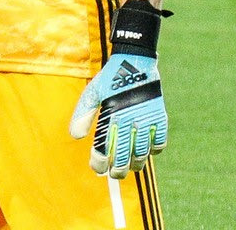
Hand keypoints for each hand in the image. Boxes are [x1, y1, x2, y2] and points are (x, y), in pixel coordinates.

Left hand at [70, 52, 166, 177]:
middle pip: (124, 156)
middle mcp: (129, 119)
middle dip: (117, 170)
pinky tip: (147, 151)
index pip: (104, 147)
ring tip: (130, 167)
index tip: (97, 168)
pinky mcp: (160, 116)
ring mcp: (146, 119)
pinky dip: (154, 150)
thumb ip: (83, 114)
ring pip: (142, 153)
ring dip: (136, 164)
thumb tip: (75, 136)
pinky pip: (159, 142)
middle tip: (114, 174)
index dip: (99, 162)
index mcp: (111, 114)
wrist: (135, 60)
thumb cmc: (110, 78)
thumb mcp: (93, 92)